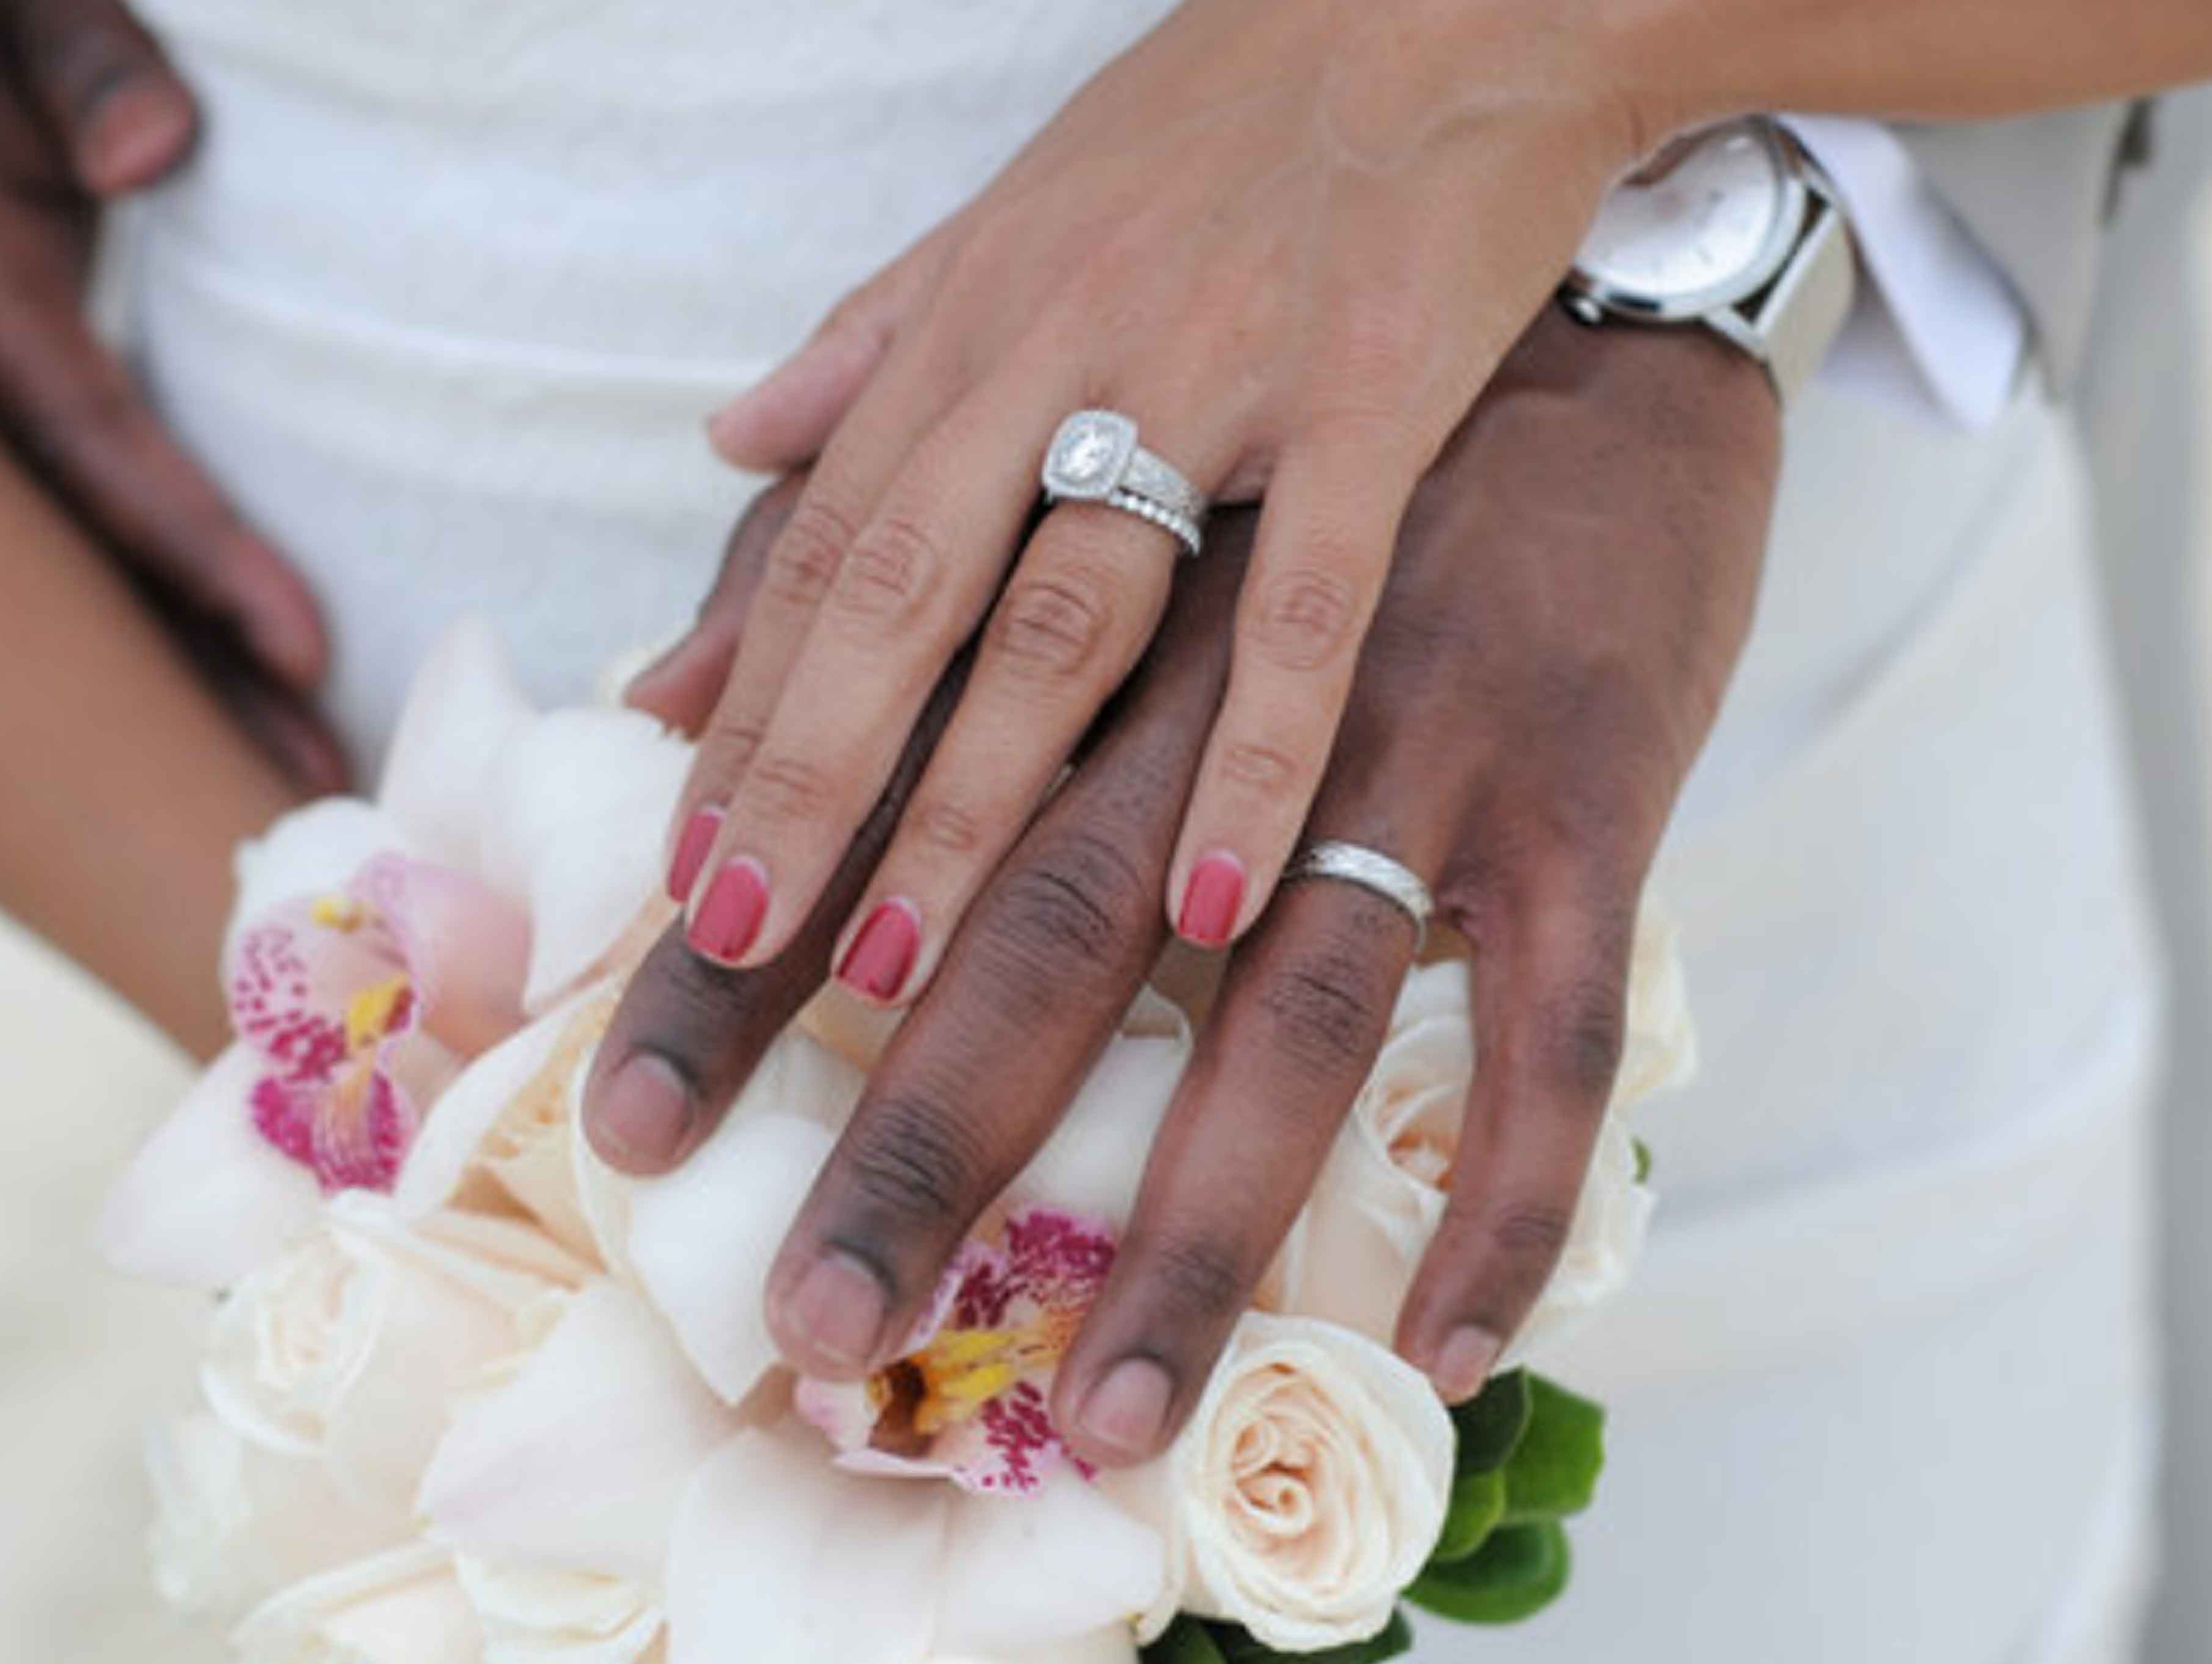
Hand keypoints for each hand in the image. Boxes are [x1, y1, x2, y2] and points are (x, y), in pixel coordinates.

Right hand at [0, 0, 340, 787]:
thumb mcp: (5, 14)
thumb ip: (76, 65)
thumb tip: (150, 153)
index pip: (95, 447)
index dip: (197, 554)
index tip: (305, 647)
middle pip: (86, 554)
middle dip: (195, 679)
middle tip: (313, 791)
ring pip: (83, 563)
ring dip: (182, 674)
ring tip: (291, 771)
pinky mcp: (16, 393)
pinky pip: (93, 515)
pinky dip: (163, 601)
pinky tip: (233, 676)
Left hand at [590, 310, 1776, 1461]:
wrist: (1591, 296)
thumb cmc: (1299, 381)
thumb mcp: (1054, 430)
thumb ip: (850, 538)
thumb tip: (659, 675)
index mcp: (1085, 582)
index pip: (871, 796)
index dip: (739, 955)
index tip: (620, 1116)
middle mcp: (1230, 671)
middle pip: (1043, 916)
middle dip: (918, 1128)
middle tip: (808, 1320)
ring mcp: (1415, 728)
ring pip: (1286, 995)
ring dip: (1194, 1209)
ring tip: (1108, 1395)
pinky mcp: (1587, 785)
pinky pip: (1553, 1020)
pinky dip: (1507, 1187)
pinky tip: (1450, 1341)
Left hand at [659, 0, 1669, 1002]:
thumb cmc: (1231, 114)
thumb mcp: (1020, 206)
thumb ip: (873, 335)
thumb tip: (730, 436)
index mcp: (981, 316)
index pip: (832, 539)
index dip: (748, 698)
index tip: (688, 850)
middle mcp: (1066, 353)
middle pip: (905, 596)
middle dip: (808, 777)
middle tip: (731, 945)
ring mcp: (1218, 383)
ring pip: (1064, 619)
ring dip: (968, 803)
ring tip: (891, 967)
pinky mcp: (1373, 408)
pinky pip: (1304, 609)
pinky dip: (1254, 755)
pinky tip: (1202, 898)